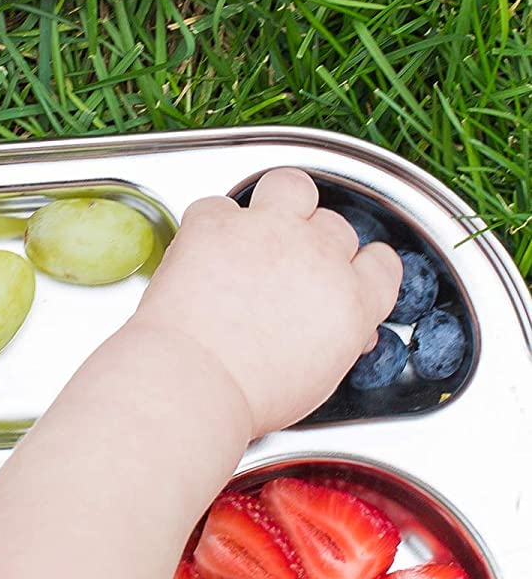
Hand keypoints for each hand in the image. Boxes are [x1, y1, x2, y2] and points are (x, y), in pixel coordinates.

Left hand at [135, 168, 400, 437]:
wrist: (196, 377)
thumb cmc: (254, 392)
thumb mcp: (321, 375)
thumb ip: (338, 337)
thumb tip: (345, 327)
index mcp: (352, 299)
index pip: (383, 263)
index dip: (365, 266)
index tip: (349, 270)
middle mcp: (316, 254)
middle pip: (334, 225)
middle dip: (316, 241)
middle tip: (291, 263)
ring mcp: (266, 229)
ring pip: (292, 185)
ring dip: (282, 201)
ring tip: (263, 226)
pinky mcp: (216, 219)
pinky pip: (220, 205)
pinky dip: (214, 222)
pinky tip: (205, 248)